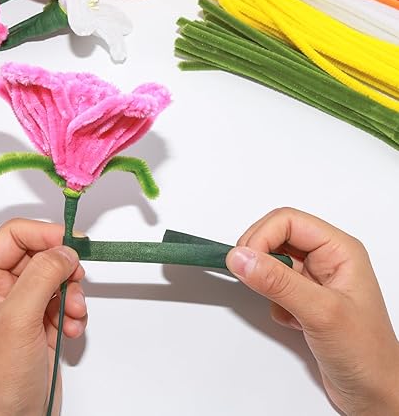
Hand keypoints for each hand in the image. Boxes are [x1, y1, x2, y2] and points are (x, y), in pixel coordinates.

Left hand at [0, 219, 87, 415]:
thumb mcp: (17, 319)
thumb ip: (41, 275)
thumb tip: (65, 250)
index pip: (14, 235)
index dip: (44, 234)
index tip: (71, 242)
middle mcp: (0, 286)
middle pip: (40, 252)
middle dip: (62, 268)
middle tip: (77, 278)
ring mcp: (23, 302)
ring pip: (57, 274)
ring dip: (71, 292)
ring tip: (72, 313)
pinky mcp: (42, 317)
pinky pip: (65, 296)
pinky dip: (74, 309)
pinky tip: (70, 328)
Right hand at [226, 208, 398, 415]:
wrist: (375, 394)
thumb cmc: (367, 355)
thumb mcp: (320, 312)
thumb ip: (278, 282)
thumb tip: (241, 258)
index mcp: (339, 250)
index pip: (288, 221)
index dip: (262, 236)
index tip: (245, 261)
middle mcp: (326, 258)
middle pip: (276, 235)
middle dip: (259, 256)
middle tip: (251, 277)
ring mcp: (314, 278)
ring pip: (272, 260)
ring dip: (266, 282)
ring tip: (285, 306)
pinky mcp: (303, 297)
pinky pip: (272, 284)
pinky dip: (272, 301)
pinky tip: (292, 320)